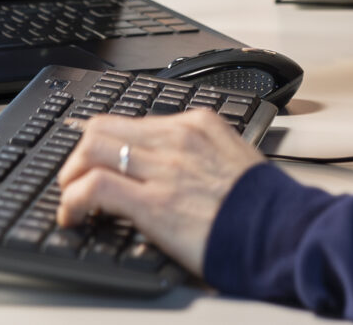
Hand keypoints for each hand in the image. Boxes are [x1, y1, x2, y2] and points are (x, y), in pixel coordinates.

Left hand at [56, 109, 262, 277]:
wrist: (282, 233)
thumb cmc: (263, 207)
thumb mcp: (234, 159)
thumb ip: (201, 153)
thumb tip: (173, 166)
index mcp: (198, 124)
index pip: (132, 120)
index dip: (104, 141)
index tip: (94, 158)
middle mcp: (177, 138)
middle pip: (102, 127)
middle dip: (79, 154)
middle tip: (75, 179)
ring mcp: (165, 167)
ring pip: (92, 149)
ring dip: (71, 175)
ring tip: (70, 198)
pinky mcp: (154, 202)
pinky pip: (95, 187)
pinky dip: (73, 199)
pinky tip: (74, 216)